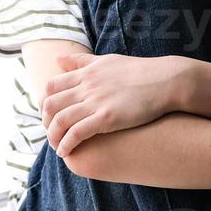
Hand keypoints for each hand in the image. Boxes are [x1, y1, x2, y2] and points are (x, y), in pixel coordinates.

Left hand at [41, 53, 183, 156]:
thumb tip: (59, 58)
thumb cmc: (140, 71)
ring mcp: (96, 102)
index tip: (49, 116)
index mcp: (86, 73)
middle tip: (51, 133)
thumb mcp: (107, 60)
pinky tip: (66, 152)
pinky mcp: (107, 118)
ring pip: (60, 120)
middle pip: (50, 104)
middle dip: (45, 122)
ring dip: (53, 137)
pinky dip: (66, 144)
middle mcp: (87, 86)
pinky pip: (76, 133)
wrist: (166, 81)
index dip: (44, 103)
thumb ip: (82, 62)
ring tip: (57, 147)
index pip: (51, 87)